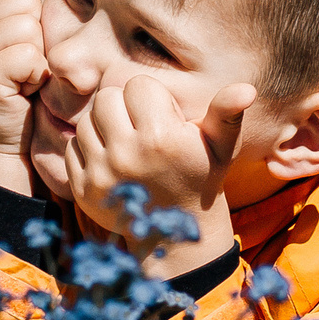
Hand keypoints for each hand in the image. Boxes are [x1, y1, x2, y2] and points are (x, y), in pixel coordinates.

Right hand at [0, 0, 48, 190]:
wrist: (0, 139)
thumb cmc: (13, 88)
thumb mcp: (2, 46)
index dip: (35, 20)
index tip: (19, 49)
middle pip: (29, 5)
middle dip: (38, 38)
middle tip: (22, 67)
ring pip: (31, 29)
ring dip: (37, 60)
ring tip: (20, 79)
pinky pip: (30, 57)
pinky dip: (35, 78)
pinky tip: (20, 91)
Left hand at [69, 76, 253, 277]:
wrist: (176, 234)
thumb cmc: (200, 179)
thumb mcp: (220, 147)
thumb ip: (227, 113)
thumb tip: (247, 88)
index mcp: (161, 138)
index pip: (136, 85)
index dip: (150, 98)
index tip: (163, 119)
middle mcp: (127, 154)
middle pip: (106, 97)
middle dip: (123, 107)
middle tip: (141, 128)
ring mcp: (102, 174)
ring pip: (86, 121)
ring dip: (104, 128)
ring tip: (127, 145)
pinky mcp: (83, 189)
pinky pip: (72, 148)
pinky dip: (88, 151)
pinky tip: (112, 163)